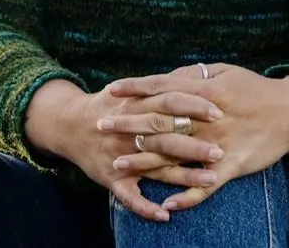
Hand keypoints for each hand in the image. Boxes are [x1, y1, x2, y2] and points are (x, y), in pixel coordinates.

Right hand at [24, 79, 223, 221]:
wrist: (68, 124)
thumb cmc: (111, 105)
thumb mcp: (133, 89)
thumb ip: (163, 86)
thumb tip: (197, 74)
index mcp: (138, 105)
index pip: (170, 102)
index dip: (194, 106)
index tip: (219, 112)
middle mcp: (130, 130)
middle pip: (166, 136)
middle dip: (194, 145)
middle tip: (220, 150)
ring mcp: (121, 156)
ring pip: (155, 167)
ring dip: (183, 176)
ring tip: (210, 181)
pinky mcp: (112, 179)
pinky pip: (129, 197)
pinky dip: (146, 208)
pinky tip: (165, 215)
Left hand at [106, 65, 288, 211]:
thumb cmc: (256, 89)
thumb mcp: (225, 72)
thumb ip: (195, 76)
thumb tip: (168, 76)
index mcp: (205, 91)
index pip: (162, 88)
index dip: (135, 89)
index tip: (110, 91)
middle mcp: (206, 117)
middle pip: (160, 122)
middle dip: (128, 125)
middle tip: (100, 127)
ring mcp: (218, 143)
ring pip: (174, 156)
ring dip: (144, 162)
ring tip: (117, 167)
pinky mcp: (231, 166)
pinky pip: (205, 185)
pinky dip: (186, 197)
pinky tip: (165, 205)